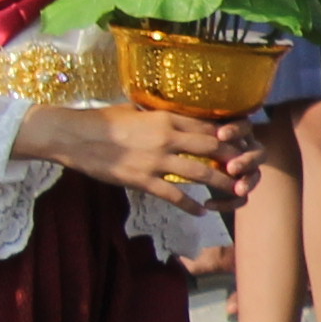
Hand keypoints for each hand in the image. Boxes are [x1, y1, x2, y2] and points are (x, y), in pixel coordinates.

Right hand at [20, 102, 249, 209]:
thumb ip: (160, 116)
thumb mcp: (136, 111)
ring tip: (235, 190)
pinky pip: (174, 195)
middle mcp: (166, 137)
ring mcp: (155, 160)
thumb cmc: (102, 121)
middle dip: (234, 157)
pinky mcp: (142, 179)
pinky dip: (190, 204)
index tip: (242, 143)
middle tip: (247, 166)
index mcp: (166, 118)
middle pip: (213, 146)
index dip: (229, 135)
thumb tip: (178, 117)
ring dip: (222, 182)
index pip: (208, 125)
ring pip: (201, 172)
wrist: (73, 136)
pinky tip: (200, 210)